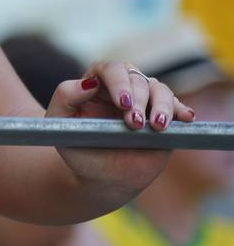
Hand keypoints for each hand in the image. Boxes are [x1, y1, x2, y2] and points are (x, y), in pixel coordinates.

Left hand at [46, 59, 192, 192]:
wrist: (100, 176)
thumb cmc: (78, 147)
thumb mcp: (60, 124)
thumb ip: (65, 98)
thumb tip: (88, 82)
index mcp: (95, 84)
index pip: (108, 69)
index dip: (118, 81)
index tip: (123, 102)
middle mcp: (122, 88)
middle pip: (136, 78)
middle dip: (139, 99)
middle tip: (134, 123)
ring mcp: (145, 101)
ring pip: (159, 89)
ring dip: (161, 105)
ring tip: (157, 126)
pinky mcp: (163, 117)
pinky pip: (176, 106)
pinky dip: (181, 110)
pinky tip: (186, 118)